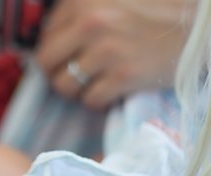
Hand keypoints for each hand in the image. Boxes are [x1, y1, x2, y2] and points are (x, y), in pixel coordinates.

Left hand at [36, 0, 193, 109]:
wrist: (194, 29)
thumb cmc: (152, 14)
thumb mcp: (110, 1)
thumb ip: (79, 14)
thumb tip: (49, 40)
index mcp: (81, 1)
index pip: (46, 36)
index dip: (55, 51)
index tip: (67, 57)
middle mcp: (90, 22)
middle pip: (47, 62)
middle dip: (57, 73)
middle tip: (73, 75)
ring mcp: (106, 50)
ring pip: (64, 85)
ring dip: (77, 89)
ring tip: (93, 83)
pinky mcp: (123, 75)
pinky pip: (90, 100)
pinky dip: (97, 100)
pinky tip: (110, 91)